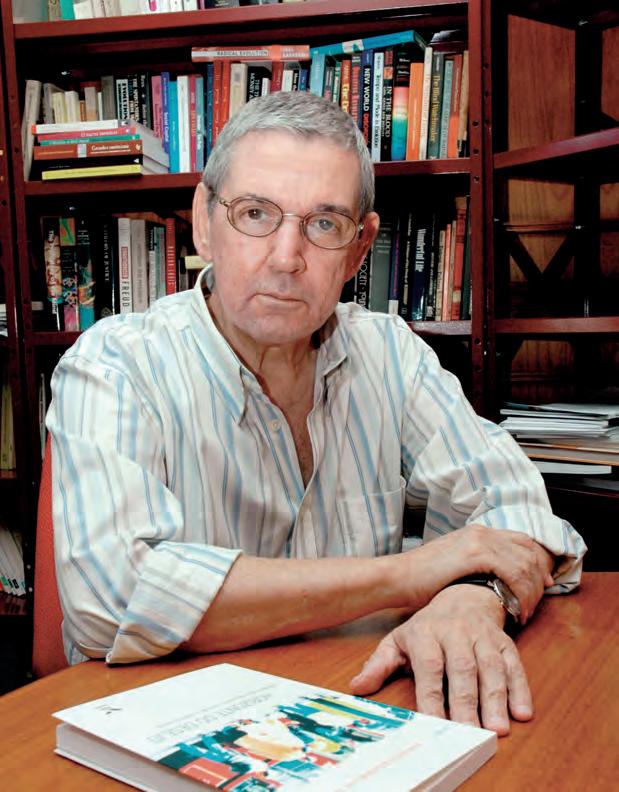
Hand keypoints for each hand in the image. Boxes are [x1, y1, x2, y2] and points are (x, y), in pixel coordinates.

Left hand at [350, 585, 532, 735]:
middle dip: (467, 701)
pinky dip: (520, 688)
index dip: (431, 694)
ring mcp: (482, 636)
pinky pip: (514, 664)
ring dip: (496, 697)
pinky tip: (522, 711)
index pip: (429, 665)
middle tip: (471, 732)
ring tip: (497, 728)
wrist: (462, 595)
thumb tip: (357, 687)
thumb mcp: (399, 640)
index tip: (434, 722)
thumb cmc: (427, 627)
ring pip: (491, 666)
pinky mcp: (504, 641)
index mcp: (426, 633)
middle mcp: (456, 632)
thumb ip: (379, 664)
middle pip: (462, 667)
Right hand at [410, 524, 553, 623]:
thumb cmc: (421, 579)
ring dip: (531, 590)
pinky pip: (513, 571)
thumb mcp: (454, 566)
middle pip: (528, 550)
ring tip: (524, 612)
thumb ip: (476, 568)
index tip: (543, 584)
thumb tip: (497, 583)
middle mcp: (482, 532)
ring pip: (525, 562)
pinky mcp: (475, 553)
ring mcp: (479, 540)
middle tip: (535, 603)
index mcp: (477, 533)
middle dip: (539, 579)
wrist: (398, 577)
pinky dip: (520, 593)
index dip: (537, 562)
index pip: (521, 541)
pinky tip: (515, 609)